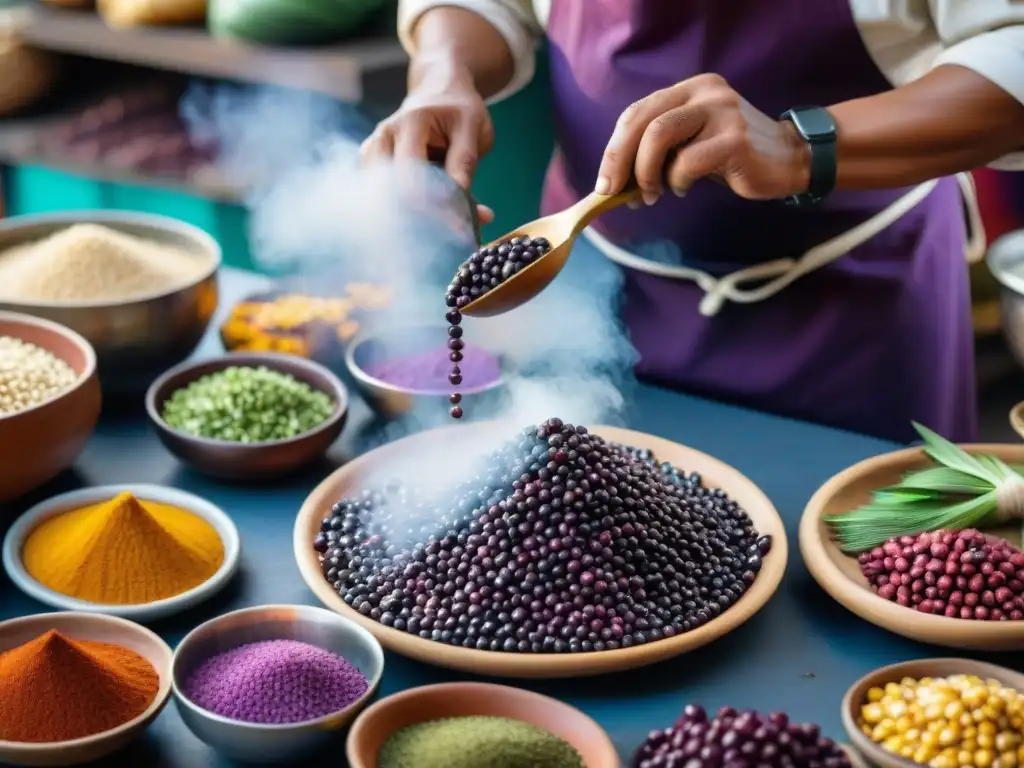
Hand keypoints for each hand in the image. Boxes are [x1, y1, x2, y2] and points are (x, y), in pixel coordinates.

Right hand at [361, 65, 494, 223]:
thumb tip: (464, 205)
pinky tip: (423, 223)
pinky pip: (381, 194)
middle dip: (415, 216)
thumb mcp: (473, 130)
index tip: (456, 228)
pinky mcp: (372, 164)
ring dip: (406, 216)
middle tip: (447, 235)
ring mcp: (373, 151)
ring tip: (436, 231)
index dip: (431, 203)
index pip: (411, 171)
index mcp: (410, 123)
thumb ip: (465, 164)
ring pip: (379, 196)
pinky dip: (401, 211)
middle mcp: (384, 137)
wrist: (439, 88)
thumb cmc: (459, 109)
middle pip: (388, 188)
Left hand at [595, 74, 810, 205]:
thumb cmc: (732, 157)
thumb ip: (659, 150)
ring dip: (646, 172)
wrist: (789, 158)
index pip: (637, 112)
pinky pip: (687, 163)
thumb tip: (614, 182)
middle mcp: (704, 92)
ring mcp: (721, 112)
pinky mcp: (735, 139)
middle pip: (642, 121)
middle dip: (619, 160)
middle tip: (612, 192)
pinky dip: (677, 182)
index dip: (614, 148)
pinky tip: (685, 189)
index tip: (605, 182)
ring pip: (659, 136)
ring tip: (651, 194)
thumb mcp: (691, 144)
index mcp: (689, 90)